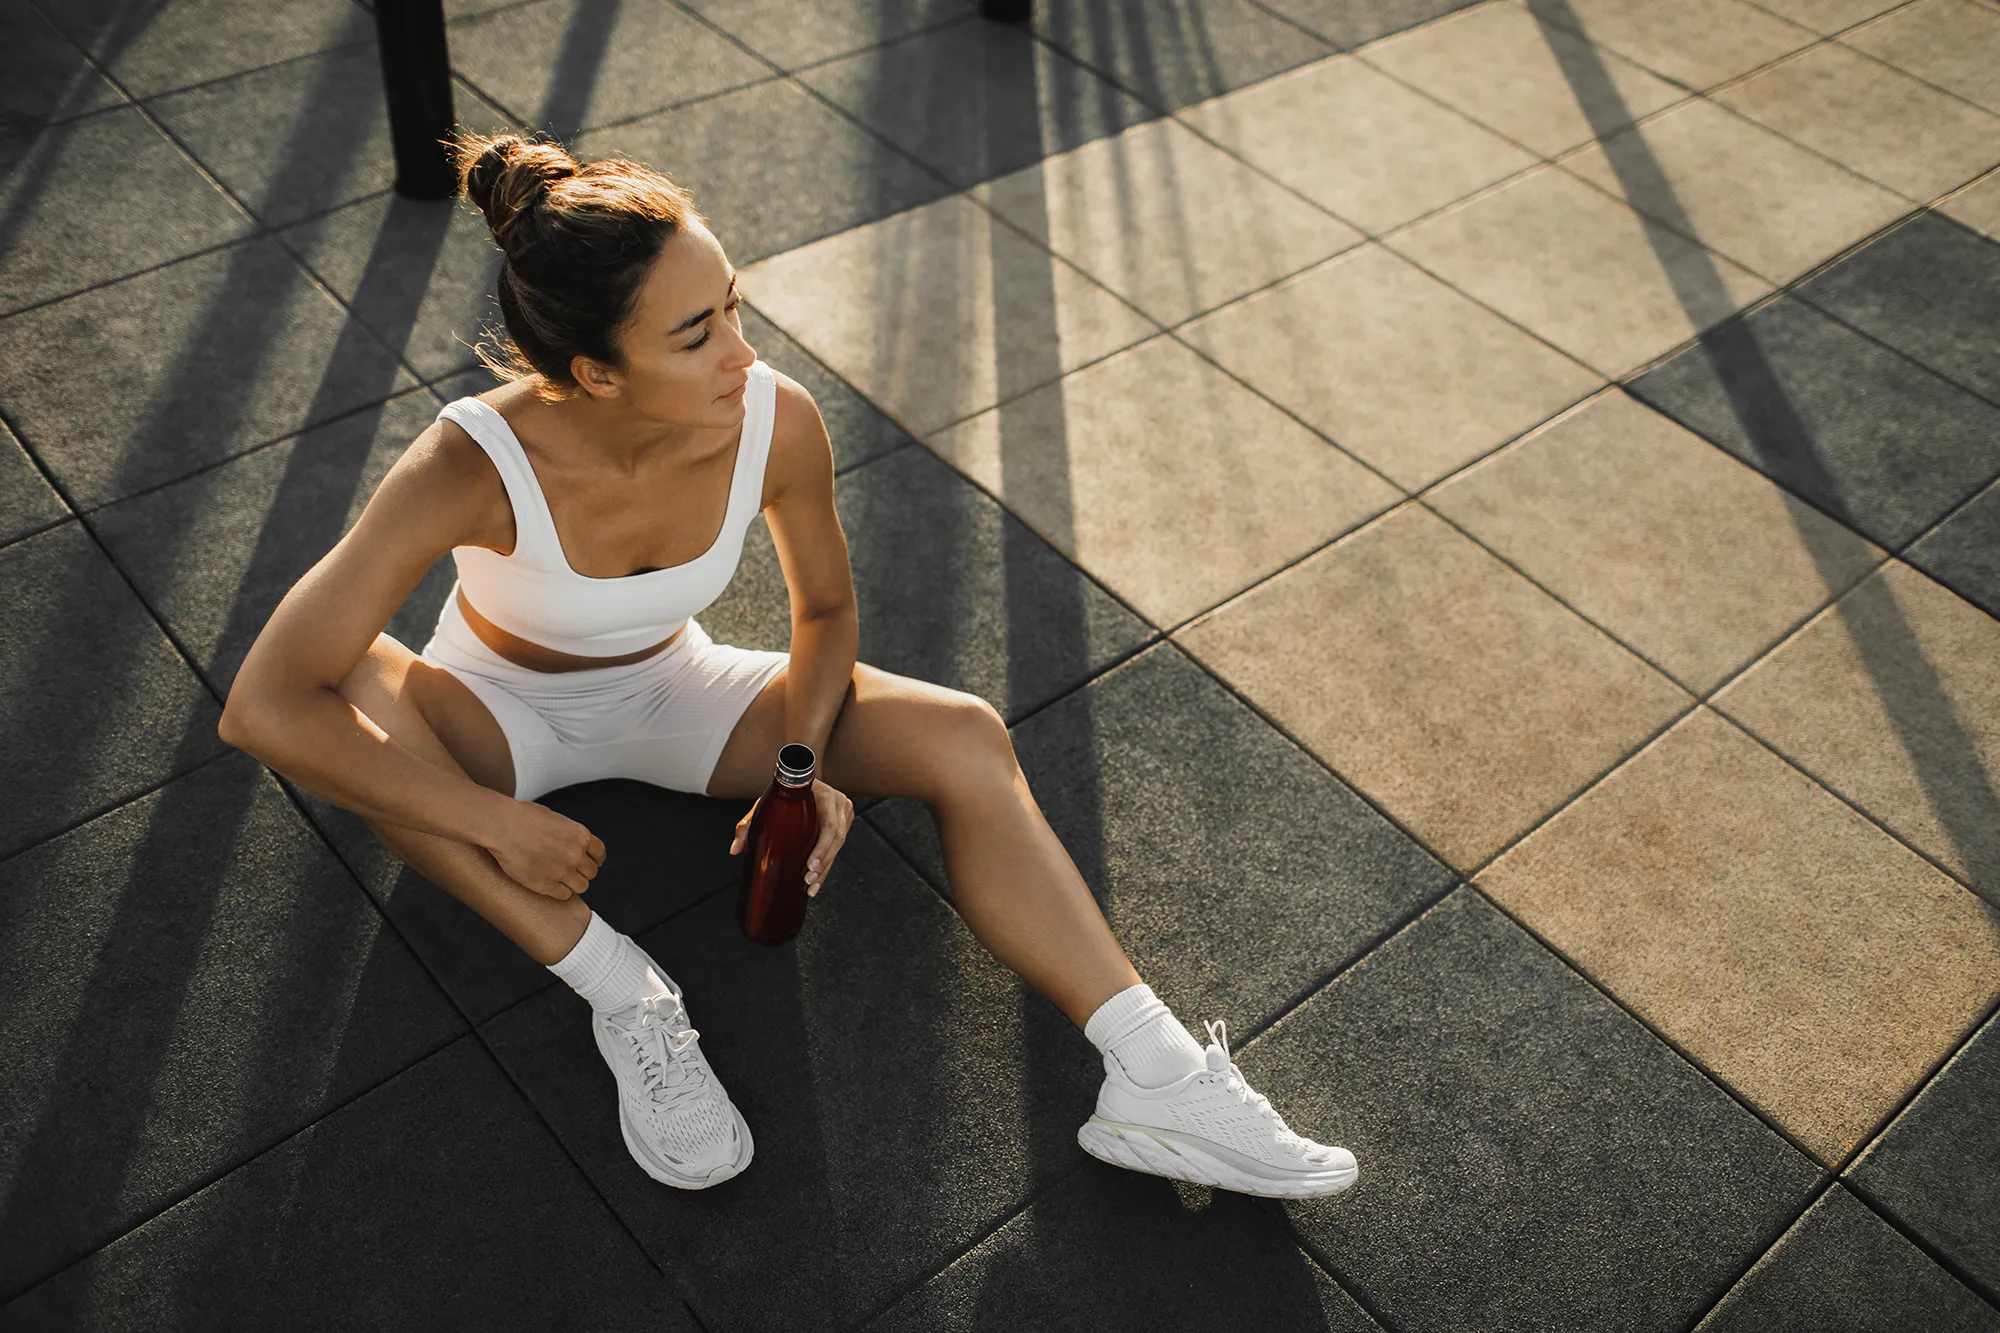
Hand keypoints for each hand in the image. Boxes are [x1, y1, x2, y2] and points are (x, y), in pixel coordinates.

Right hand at [485, 800, 605, 899]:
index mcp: (581, 836)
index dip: (594, 859)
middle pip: (591, 872)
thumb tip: (572, 844)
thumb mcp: (556, 820)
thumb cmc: (523, 817)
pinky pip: (564, 895)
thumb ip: (569, 835)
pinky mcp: (547, 885)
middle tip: (569, 870)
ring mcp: (562, 871)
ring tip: (560, 878)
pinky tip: (550, 884)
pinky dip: (560, 891)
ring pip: (581, 886)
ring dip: (573, 883)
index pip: (600, 854)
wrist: (503, 826)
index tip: (588, 862)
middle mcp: (576, 855)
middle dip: (582, 871)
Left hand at [729, 779, 854, 896]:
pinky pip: (838, 846)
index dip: (822, 848)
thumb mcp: (764, 804)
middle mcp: (838, 803)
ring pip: (839, 846)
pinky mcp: (844, 822)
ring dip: (826, 868)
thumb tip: (735, 849)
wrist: (796, 780)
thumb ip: (747, 824)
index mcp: (824, 795)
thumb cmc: (781, 791)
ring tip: (810, 886)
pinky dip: (827, 864)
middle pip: (836, 839)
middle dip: (823, 864)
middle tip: (808, 881)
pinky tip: (817, 879)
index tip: (810, 865)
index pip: (829, 825)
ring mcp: (844, 813)